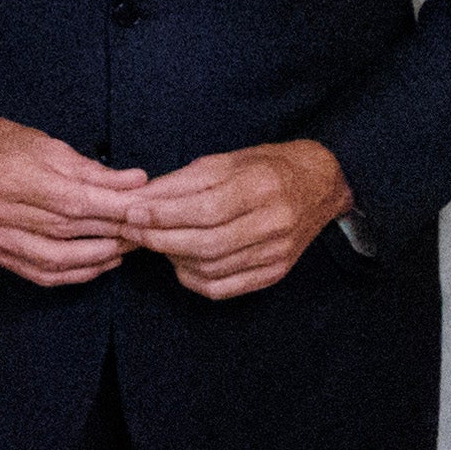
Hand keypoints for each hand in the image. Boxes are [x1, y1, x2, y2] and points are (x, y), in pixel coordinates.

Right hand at [0, 105, 150, 288]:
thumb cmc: (3, 143)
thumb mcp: (49, 146)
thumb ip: (92, 171)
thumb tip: (136, 183)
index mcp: (10, 175)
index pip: (73, 201)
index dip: (114, 208)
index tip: (144, 209)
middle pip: (66, 229)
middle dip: (112, 231)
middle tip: (144, 230)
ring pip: (54, 258)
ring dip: (96, 258)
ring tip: (125, 249)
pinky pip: (37, 272)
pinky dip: (72, 273)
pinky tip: (97, 264)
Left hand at [126, 137, 355, 300]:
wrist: (318, 186)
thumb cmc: (264, 169)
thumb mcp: (224, 162)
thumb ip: (180, 182)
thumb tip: (136, 199)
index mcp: (264, 187)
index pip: (206, 210)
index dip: (164, 216)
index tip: (132, 214)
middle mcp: (275, 223)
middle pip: (206, 244)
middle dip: (159, 239)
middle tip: (131, 231)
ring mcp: (278, 253)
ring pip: (211, 268)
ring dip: (172, 257)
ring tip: (156, 240)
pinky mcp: (274, 273)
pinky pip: (222, 287)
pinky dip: (192, 278)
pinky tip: (180, 261)